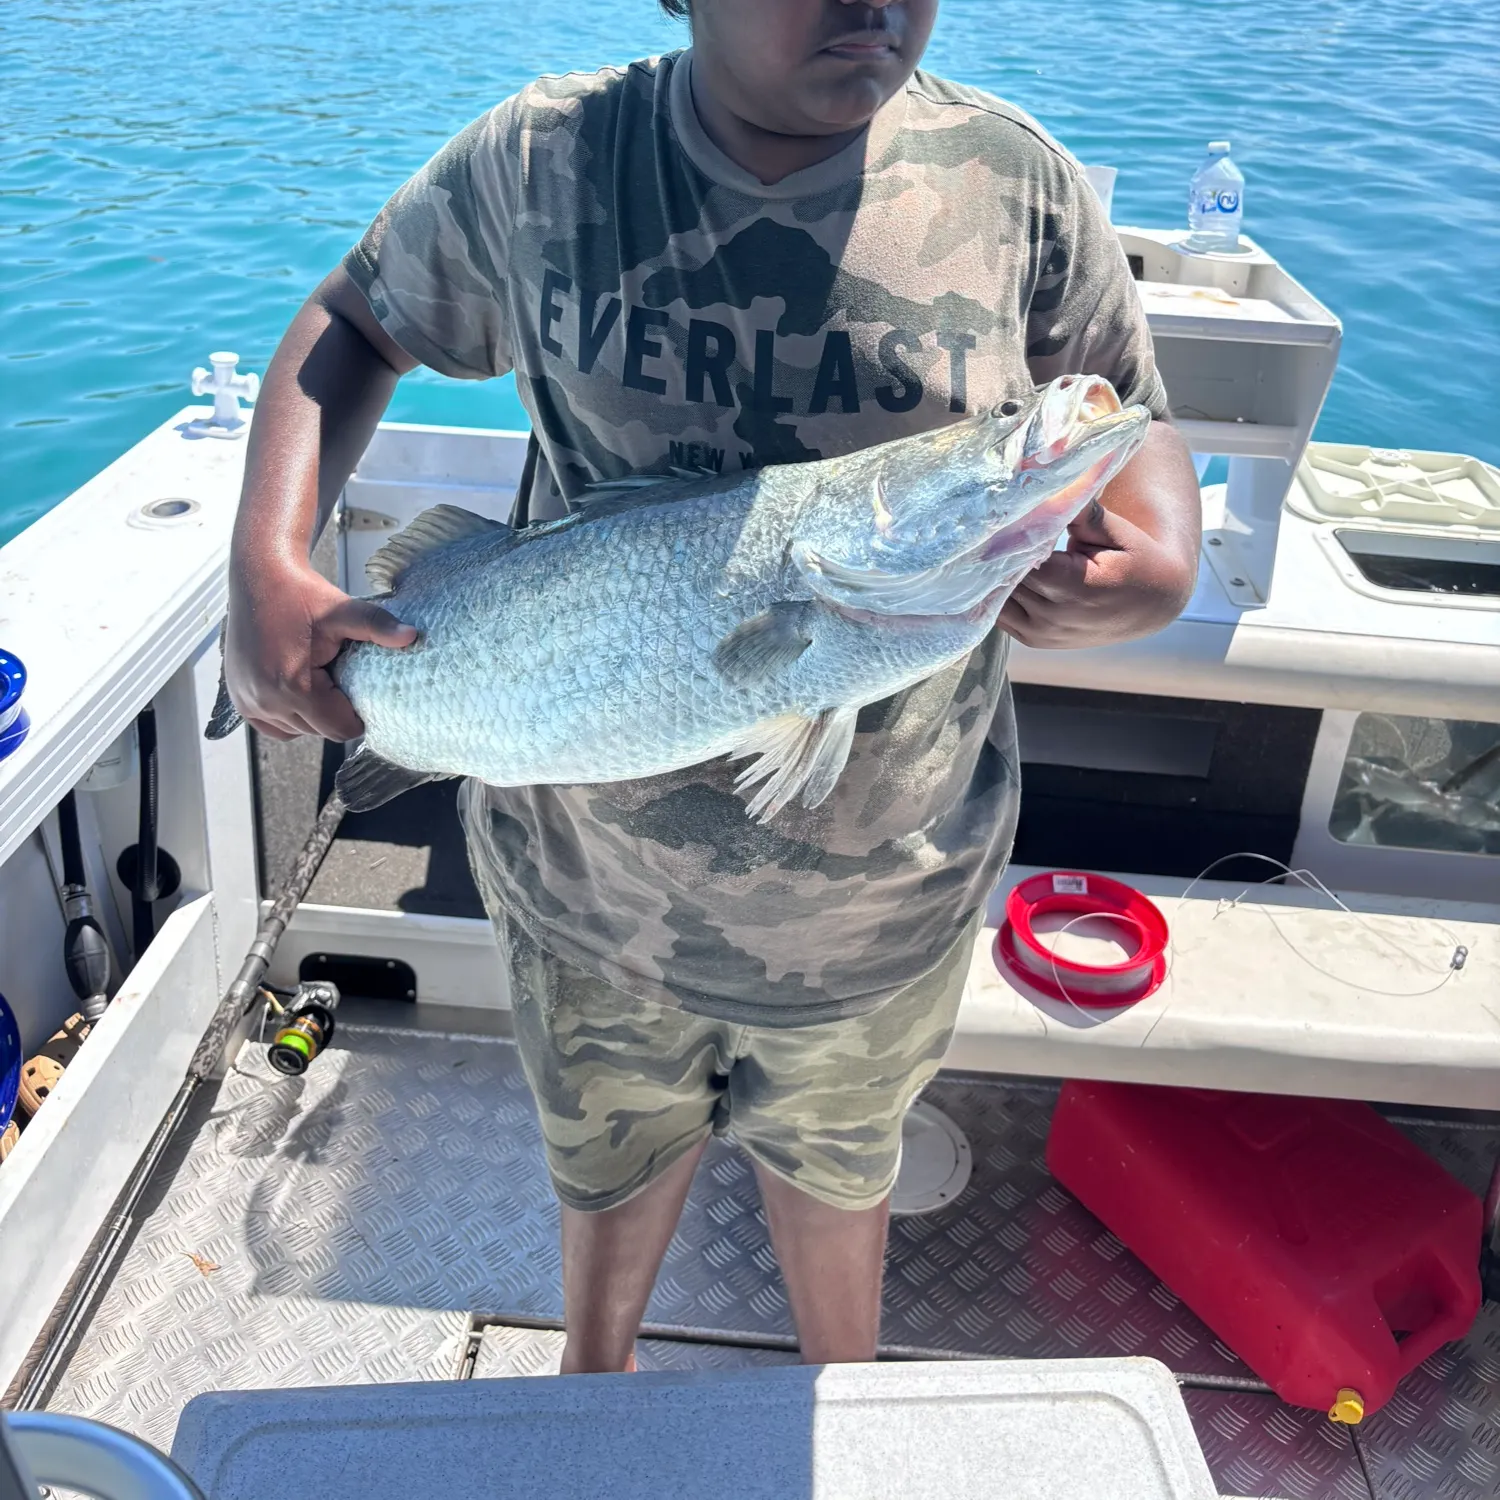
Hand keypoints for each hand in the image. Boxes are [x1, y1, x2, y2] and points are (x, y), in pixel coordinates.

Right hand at [225, 561, 416, 740]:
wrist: (259, 576)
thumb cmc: (301, 595)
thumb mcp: (342, 610)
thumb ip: (377, 626)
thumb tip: (413, 636)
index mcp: (292, 687)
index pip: (340, 728)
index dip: (357, 714)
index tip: (360, 688)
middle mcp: (265, 701)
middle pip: (319, 731)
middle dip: (334, 711)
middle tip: (338, 676)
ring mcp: (249, 703)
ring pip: (297, 730)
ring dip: (312, 714)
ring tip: (316, 677)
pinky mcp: (239, 700)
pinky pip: (275, 726)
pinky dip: (289, 714)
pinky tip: (298, 686)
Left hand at [998, 498, 1196, 649]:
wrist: (1152, 606)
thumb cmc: (1135, 560)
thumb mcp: (1116, 531)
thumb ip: (1081, 512)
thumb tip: (1053, 488)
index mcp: (1073, 587)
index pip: (1019, 557)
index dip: (1008, 536)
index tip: (1002, 515)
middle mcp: (1053, 616)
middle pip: (1003, 579)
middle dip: (995, 554)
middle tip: (987, 528)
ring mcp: (1042, 634)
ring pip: (995, 599)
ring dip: (992, 576)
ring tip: (990, 550)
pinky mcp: (1034, 640)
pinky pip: (1000, 616)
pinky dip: (996, 595)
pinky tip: (999, 573)